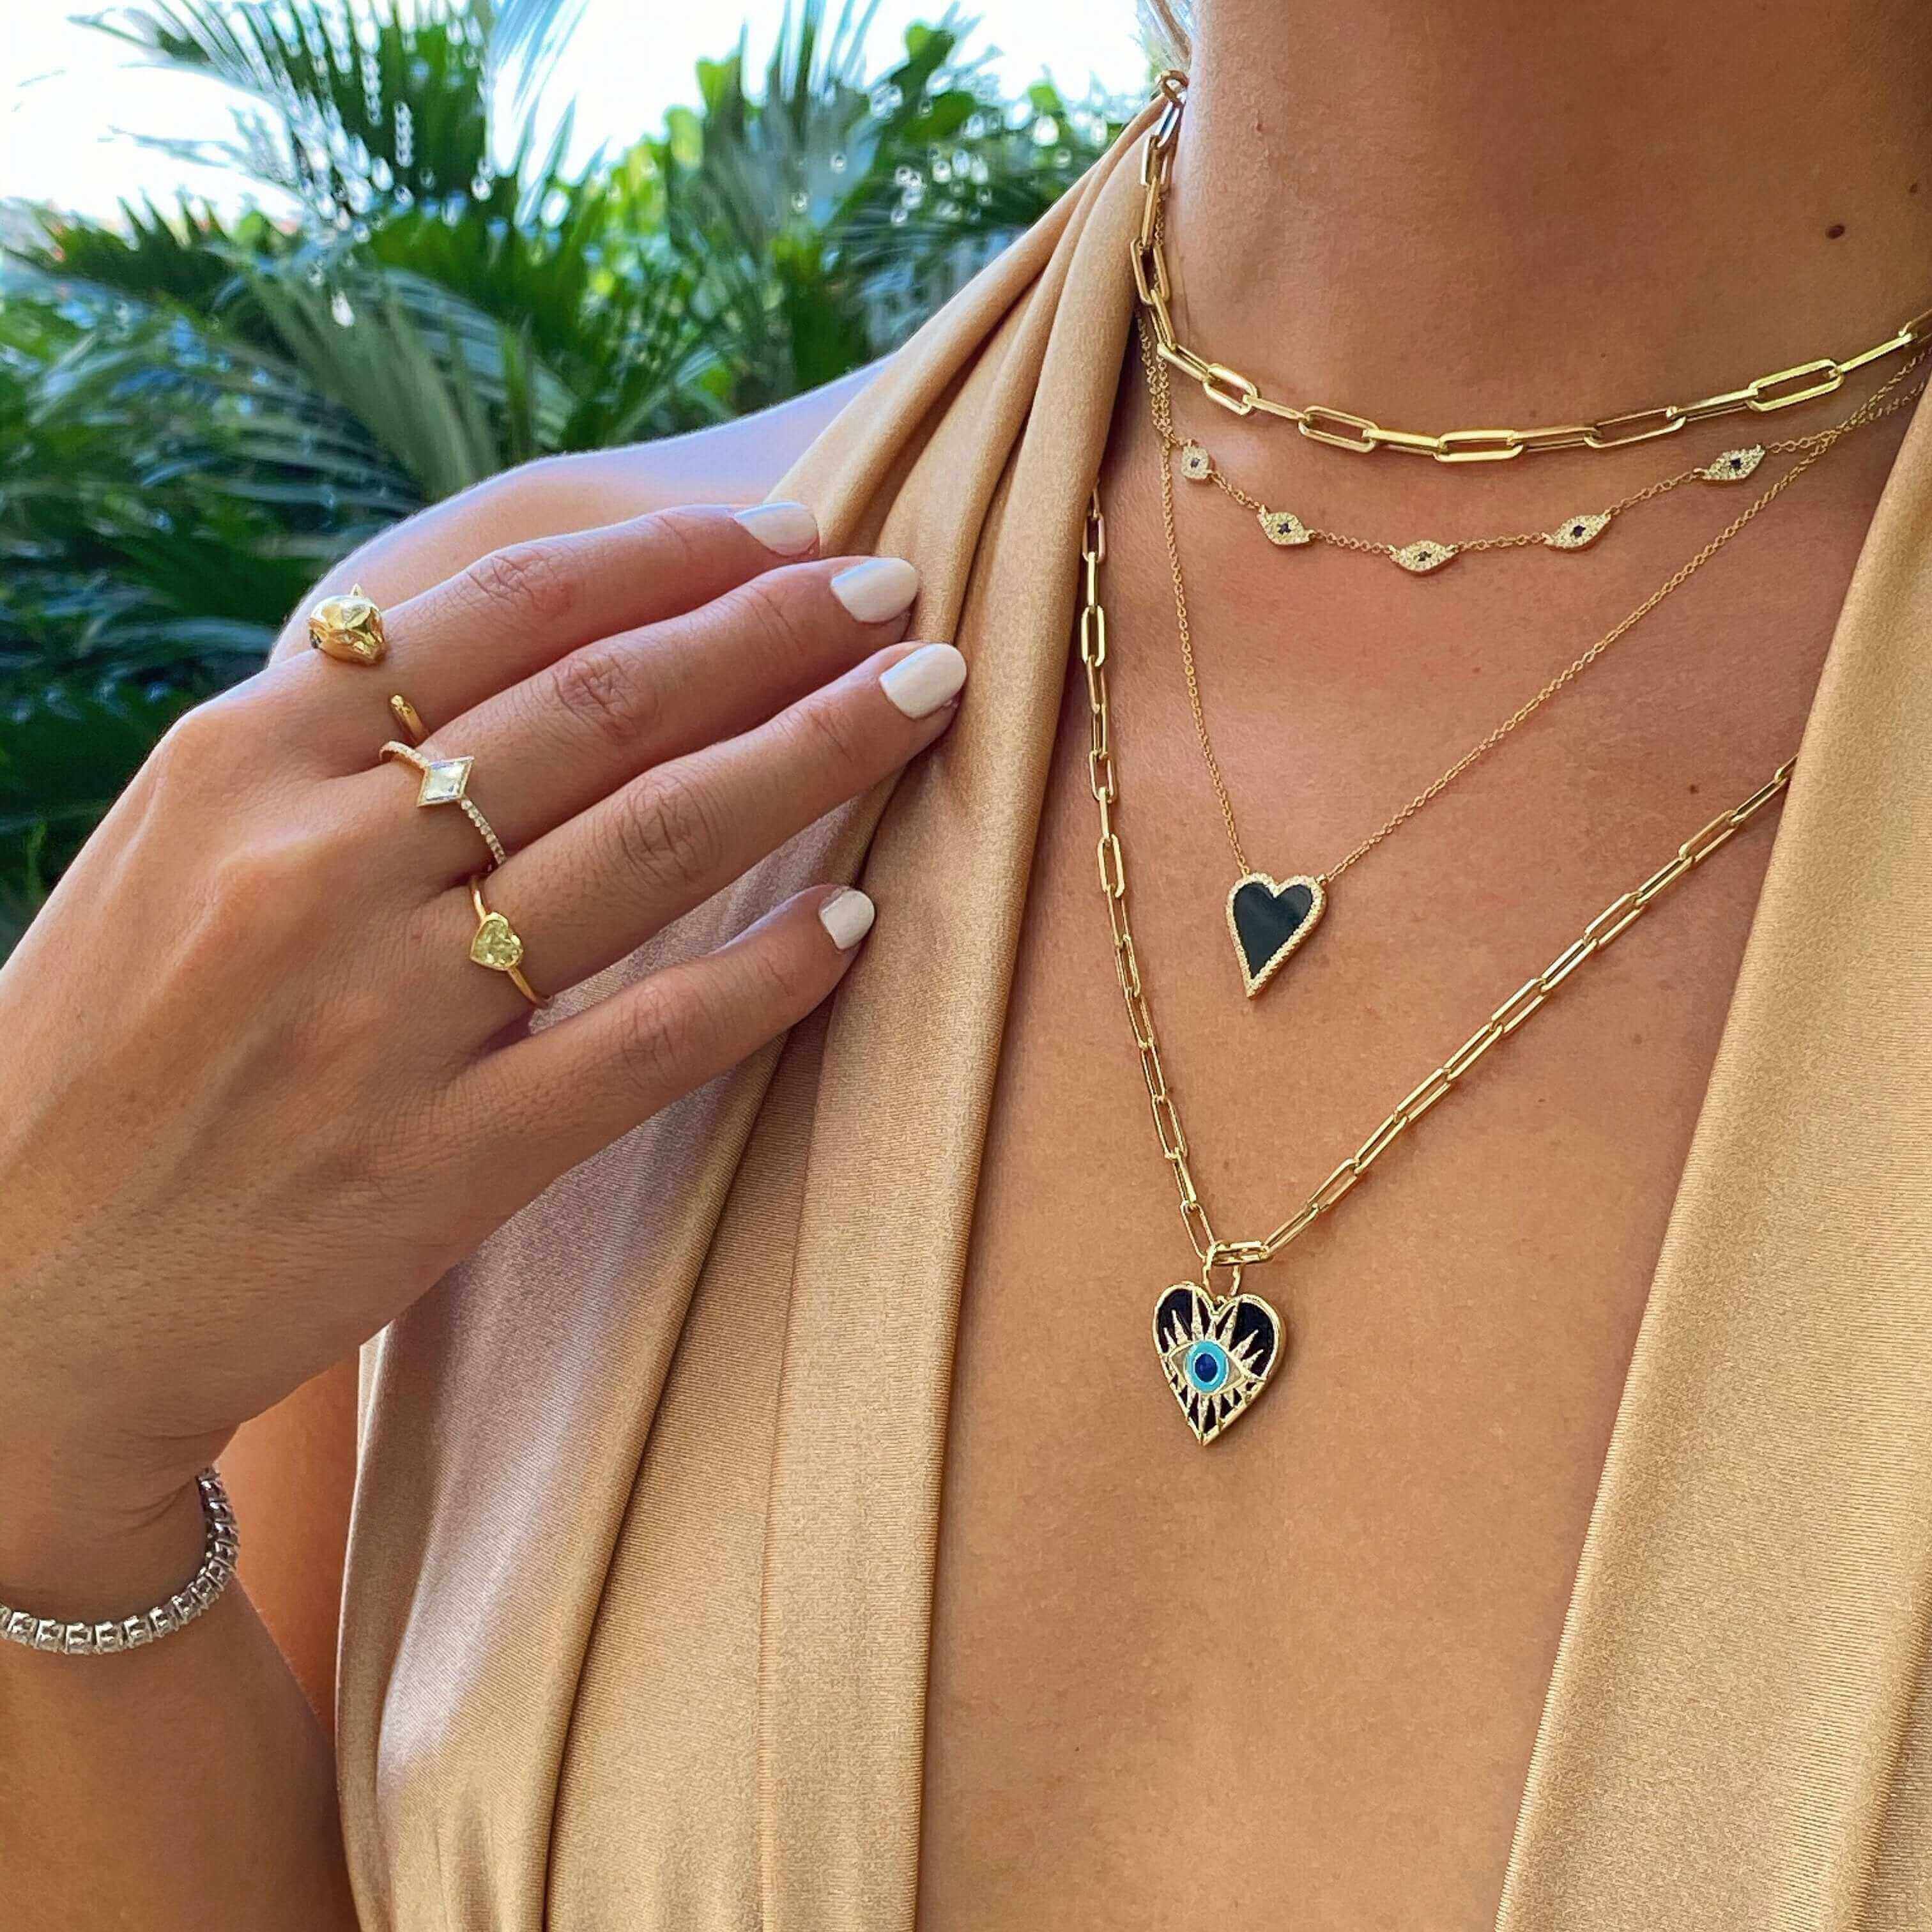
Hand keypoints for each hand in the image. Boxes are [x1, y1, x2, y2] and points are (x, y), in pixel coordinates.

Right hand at [0, 503, 961, 1585]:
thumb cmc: (98, 1055)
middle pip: (606, 706)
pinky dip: (768, 977)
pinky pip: (650, 1043)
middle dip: (775, 633)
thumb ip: (324, 746)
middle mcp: (322, 864)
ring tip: (922, 700)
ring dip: (812, 755)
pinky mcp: (444, 1161)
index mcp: (246, 760)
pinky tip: (857, 928)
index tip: (786, 538)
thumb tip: (516, 653)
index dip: (672, 560)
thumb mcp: (175, 848)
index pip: (505, 612)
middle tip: (895, 592)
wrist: (14, 1297)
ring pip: (655, 845)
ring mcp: (390, 1015)